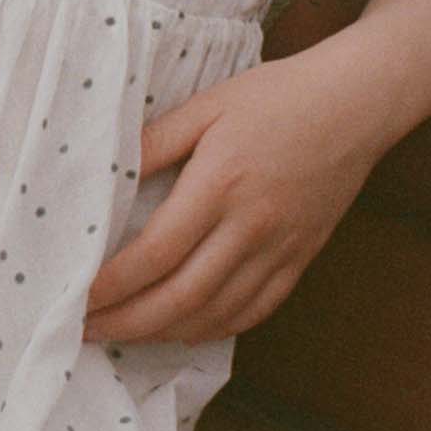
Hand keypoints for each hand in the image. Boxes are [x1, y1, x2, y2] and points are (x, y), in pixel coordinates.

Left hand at [82, 52, 381, 345]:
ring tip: (123, 334)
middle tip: (85, 330)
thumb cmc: (275, 96)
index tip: (75, 297)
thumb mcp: (206, 106)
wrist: (355, 103)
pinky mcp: (301, 258)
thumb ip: (154, 142)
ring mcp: (280, 249)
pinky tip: (183, 330)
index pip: (153, 254)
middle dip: (126, 322)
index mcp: (219, 185)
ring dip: (163, 333)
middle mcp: (250, 227)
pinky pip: (255, 311)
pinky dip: (213, 329)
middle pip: (179, 298)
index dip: (110, 285)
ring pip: (215, 314)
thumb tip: (103, 174)